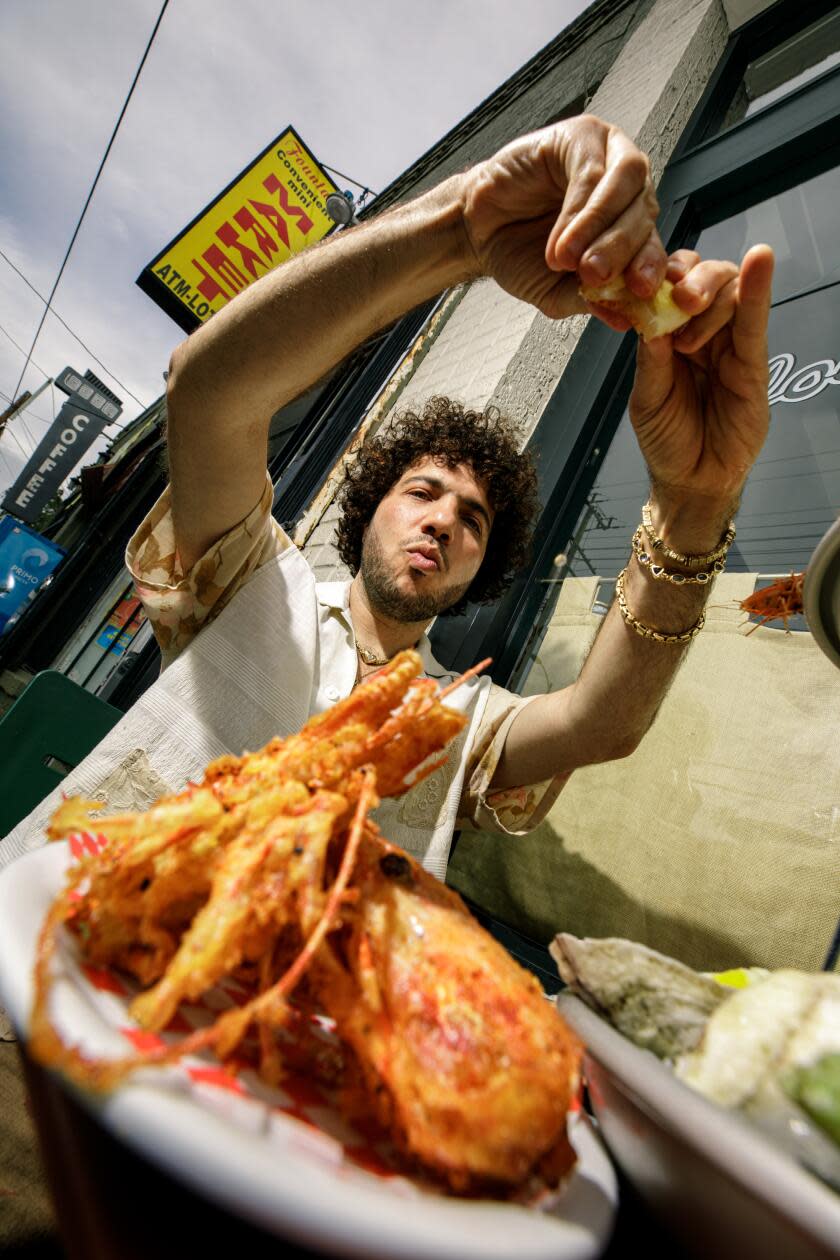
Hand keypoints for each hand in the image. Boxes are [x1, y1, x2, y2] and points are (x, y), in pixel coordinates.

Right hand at [460, 116, 665, 317]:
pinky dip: (577, 210)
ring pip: (626, 183)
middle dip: (621, 248)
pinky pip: (591, 171)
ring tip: (570, 259)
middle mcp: (627, 185)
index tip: (639, 291)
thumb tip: (623, 318)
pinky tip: (559, 239)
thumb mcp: (558, 291)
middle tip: (594, 276)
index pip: (654, 241)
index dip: (650, 265)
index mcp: (630, 221)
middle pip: (644, 210)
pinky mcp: (580, 136)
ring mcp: (607, 153)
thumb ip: (591, 300)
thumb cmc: (520, 254)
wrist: (476, 230)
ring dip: (600, 226)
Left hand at [628, 245, 774, 531]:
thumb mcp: (648, 398)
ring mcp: (730, 346)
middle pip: (705, 278)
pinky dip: (757, 289)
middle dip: (692, 280)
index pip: (671, 285)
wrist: (692, 479)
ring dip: (710, 297)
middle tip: (678, 301)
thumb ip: (651, 359)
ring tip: (689, 342)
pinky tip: (760, 260)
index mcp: (671, 335)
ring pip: (730, 293)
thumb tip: (651, 315)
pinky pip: (756, 320)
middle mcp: (703, 333)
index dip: (663, 274)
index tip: (646, 282)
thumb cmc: (668, 439)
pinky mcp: (753, 363)